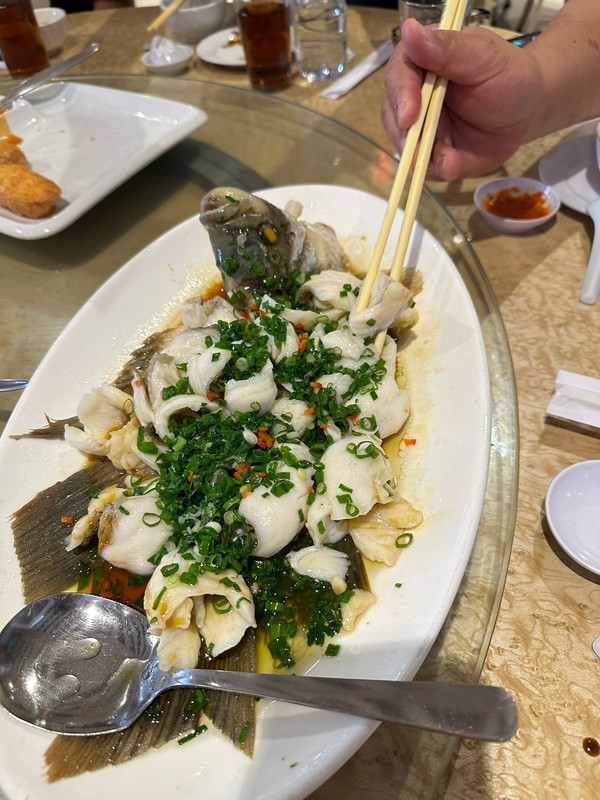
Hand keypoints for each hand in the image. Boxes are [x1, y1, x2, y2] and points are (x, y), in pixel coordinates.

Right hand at [382, 20, 542, 180]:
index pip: (397, 75)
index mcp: (421, 63)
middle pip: (393, 116)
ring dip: (422, 158)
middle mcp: (414, 96)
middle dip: (406, 136)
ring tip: (449, 159)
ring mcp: (421, 127)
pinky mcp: (433, 153)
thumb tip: (410, 29)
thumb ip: (446, 48)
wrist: (528, 109)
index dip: (400, 96)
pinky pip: (425, 167)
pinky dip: (438, 169)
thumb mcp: (482, 56)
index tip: (409, 116)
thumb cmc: (507, 75)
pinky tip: (454, 164)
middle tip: (423, 150)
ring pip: (405, 145)